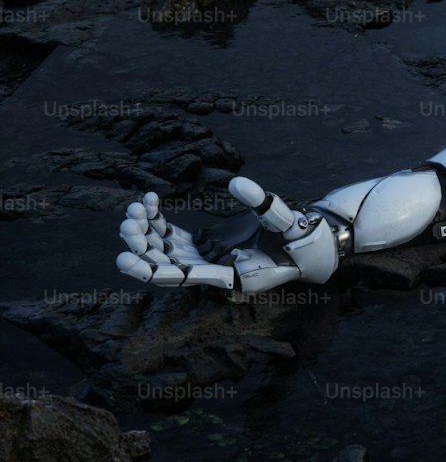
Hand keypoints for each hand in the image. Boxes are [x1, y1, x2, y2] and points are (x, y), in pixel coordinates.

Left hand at [116, 179, 337, 294]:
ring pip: (164, 250)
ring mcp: (204, 258)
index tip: (126, 258)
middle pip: (166, 266)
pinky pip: (171, 236)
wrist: (304, 245)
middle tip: (127, 224)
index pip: (183, 278)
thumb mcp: (285, 219)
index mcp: (229, 277)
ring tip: (133, 208)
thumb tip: (236, 183)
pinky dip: (157, 220)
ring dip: (145, 232)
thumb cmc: (298, 239)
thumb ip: (263, 203)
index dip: (152, 271)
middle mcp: (211, 271)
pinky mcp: (203, 244)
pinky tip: (148, 200)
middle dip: (142, 247)